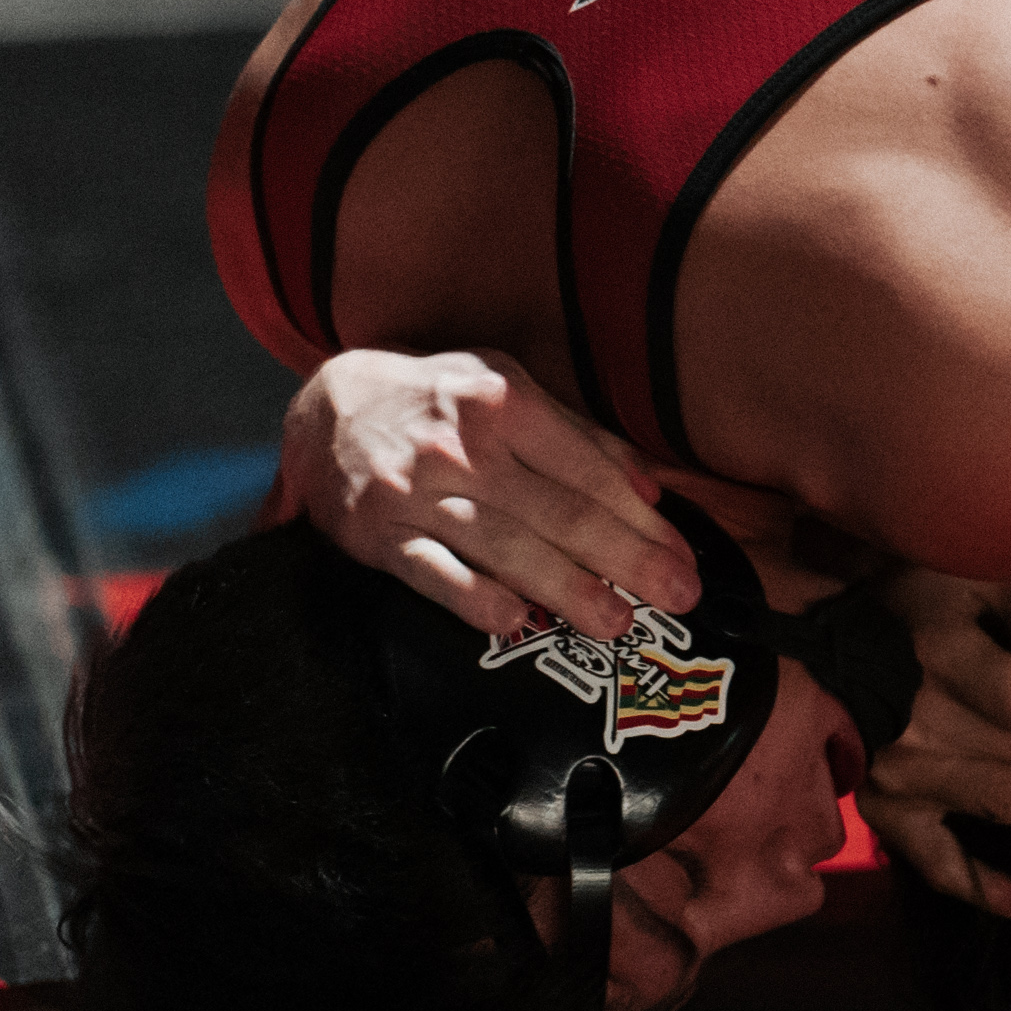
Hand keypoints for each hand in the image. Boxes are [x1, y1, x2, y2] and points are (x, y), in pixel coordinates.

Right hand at [278, 348, 698, 637]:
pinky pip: (433, 573)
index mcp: (504, 402)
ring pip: (505, 546)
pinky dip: (474, 597)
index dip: (644, 519)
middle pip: (560, 512)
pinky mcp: (376, 534)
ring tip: (615, 621)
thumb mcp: (506, 389)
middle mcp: (463, 446)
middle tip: (676, 596)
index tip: (683, 557)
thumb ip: (579, 436)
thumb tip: (649, 487)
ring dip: (567, 587)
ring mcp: (416, 492)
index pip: (590, 471)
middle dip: (628, 558)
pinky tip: (515, 620)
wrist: (327, 406)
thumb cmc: (437, 402)